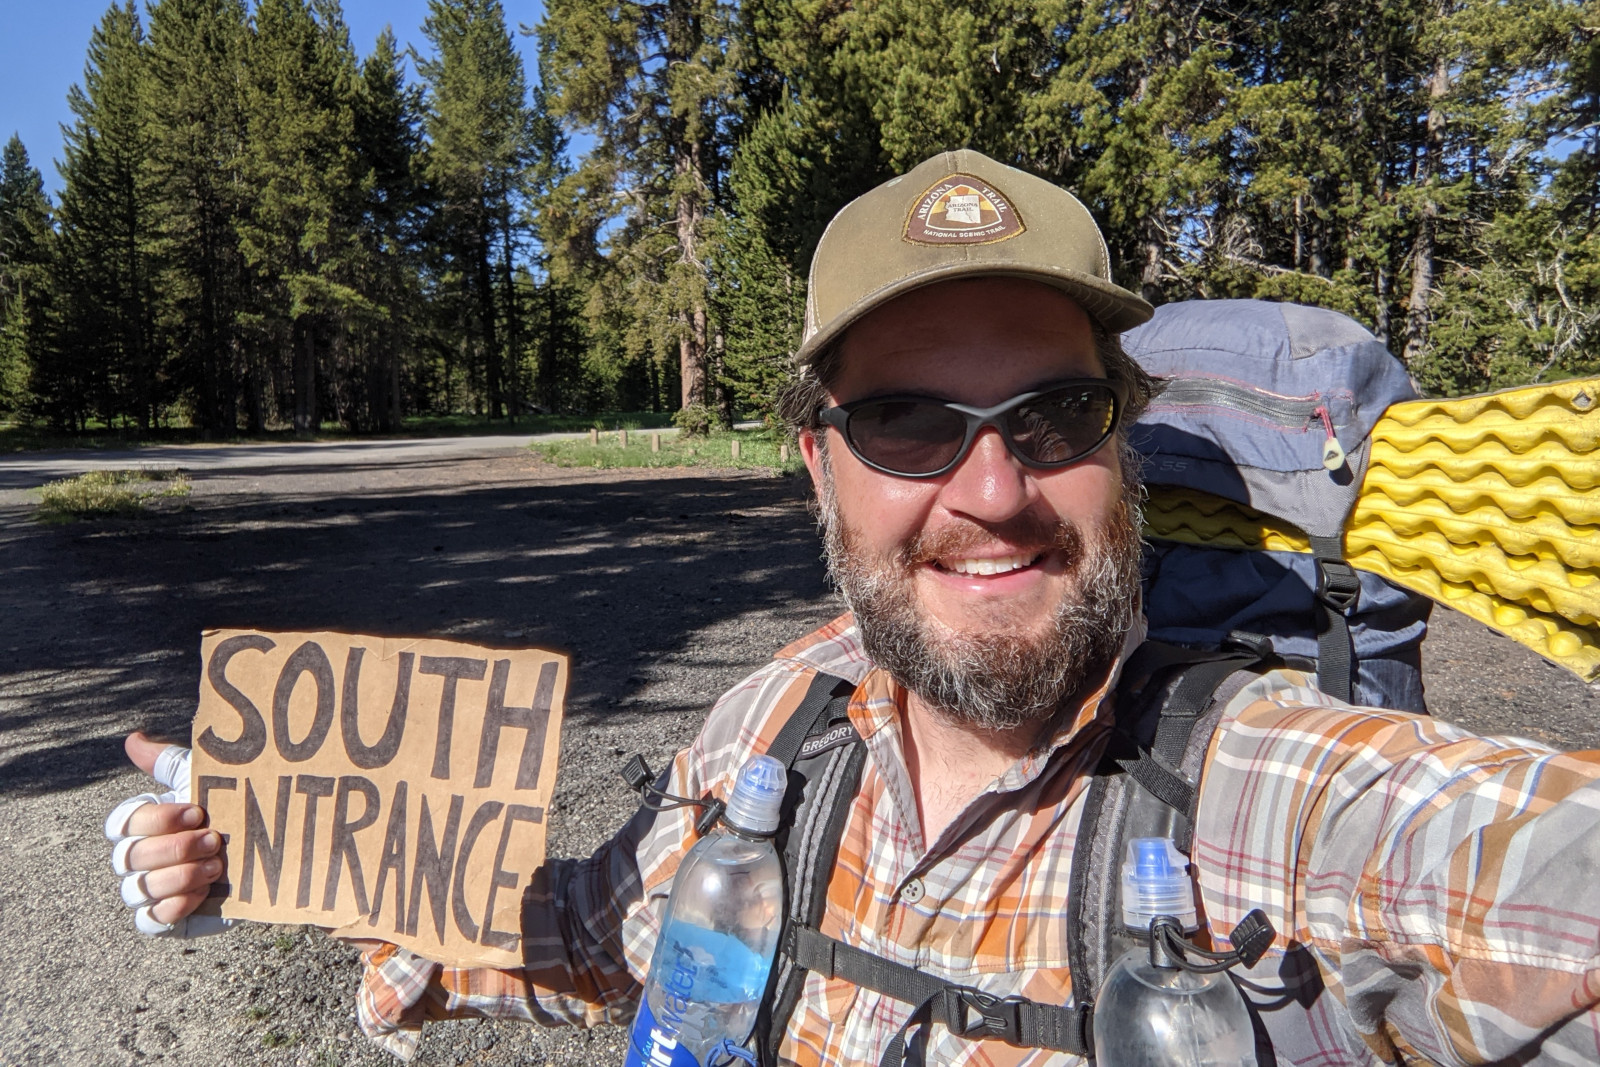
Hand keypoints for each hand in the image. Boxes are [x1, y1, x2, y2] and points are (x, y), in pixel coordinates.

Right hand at [105, 732, 231, 936]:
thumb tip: (133, 739)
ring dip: (179, 876)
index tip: (197, 812)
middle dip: (175, 849)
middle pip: (130, 857)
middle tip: (214, 840)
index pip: (123, 823)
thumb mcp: (204, 784)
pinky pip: (151, 920)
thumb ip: (168, 763)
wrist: (267, 855)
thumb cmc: (230, 813)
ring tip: (216, 866)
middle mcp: (135, 859)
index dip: (158, 819)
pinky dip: (178, 904)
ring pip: (139, 889)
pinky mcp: (164, 919)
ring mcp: (146, 891)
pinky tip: (206, 891)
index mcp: (140, 825)